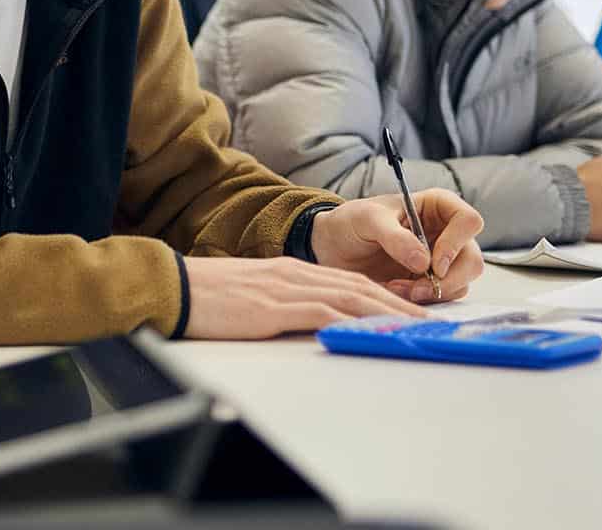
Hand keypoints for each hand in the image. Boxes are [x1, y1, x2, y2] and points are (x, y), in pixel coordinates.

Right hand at [183, 256, 426, 338]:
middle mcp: (294, 274)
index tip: (408, 310)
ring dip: (386, 312)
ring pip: (349, 297)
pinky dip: (351, 320)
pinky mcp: (273, 308)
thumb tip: (305, 319)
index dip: (384, 295)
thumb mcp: (252, 294)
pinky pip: (322, 313)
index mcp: (290, 270)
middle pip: (358, 286)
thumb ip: (280, 301)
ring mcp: (285, 289)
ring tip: (413, 327)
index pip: (348, 280)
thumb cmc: (206, 295)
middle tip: (427, 320)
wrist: (174, 287)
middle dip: (397, 303)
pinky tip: (370, 329)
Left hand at [311, 190, 484, 303]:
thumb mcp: (367, 219)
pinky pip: (443, 297)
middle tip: (417, 288)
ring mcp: (441, 261)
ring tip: (395, 287)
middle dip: (448, 279)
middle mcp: (446, 234)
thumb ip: (394, 237)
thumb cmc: (350, 222)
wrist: (332, 247)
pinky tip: (394, 291)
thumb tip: (424, 262)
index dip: (457, 243)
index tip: (434, 262)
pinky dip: (421, 300)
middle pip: (472, 260)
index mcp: (437, 207)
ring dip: (431, 292)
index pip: (469, 221)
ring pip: (461, 283)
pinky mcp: (430, 283)